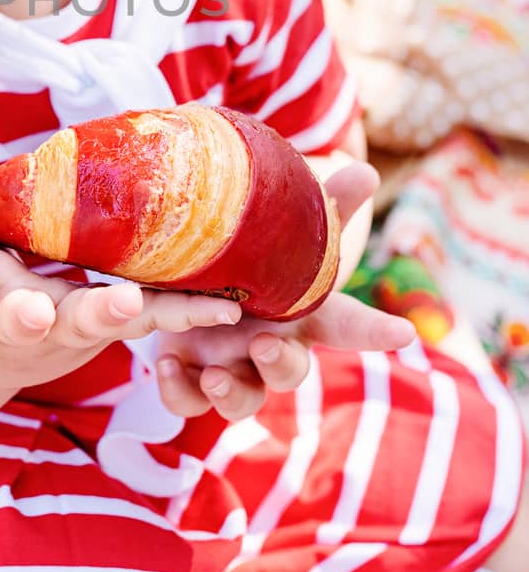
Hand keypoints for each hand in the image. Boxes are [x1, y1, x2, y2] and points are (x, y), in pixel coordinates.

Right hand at [0, 117, 243, 399]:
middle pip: (23, 321)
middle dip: (30, 316)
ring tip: (161, 305)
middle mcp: (11, 320)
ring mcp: (58, 334)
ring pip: (94, 329)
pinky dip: (180, 315)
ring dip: (126, 317)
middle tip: (40, 312)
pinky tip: (225, 304)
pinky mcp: (100, 335)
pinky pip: (142, 326)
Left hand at [153, 160, 415, 423]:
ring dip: (231, 393)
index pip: (346, 325)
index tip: (405, 332)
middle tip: (264, 347)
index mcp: (297, 315)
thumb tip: (364, 170)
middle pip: (291, 373)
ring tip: (213, 374)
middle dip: (282, 365)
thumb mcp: (274, 236)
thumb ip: (319, 209)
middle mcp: (268, 348)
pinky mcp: (188, 379)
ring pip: (242, 400)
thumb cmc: (245, 263)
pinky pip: (188, 402)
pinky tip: (166, 365)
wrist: (183, 283)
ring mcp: (229, 369)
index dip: (374, 331)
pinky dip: (177, 391)